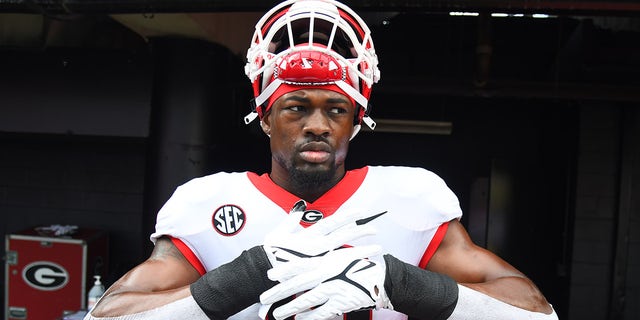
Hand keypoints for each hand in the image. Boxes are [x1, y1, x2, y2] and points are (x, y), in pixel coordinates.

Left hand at [260, 247, 391, 319]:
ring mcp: (333, 289)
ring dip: (290, 308)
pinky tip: (299, 319)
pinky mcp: (340, 303)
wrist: (379, 279)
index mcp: (326, 260)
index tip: (269, 275)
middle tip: (265, 298)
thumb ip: (321, 259)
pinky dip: (308, 317)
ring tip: (277, 314)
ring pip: (306, 300)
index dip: (283, 270)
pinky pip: (320, 312)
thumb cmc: (358, 266)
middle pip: (298, 284)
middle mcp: (327, 274)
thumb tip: (305, 261)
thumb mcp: (338, 256)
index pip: (300, 264)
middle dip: (279, 292)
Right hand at [262, 200, 377, 270]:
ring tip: (376, 245)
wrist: (263, 273)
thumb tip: (301, 205)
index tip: (361, 211)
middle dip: (360, 231)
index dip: (348, 216)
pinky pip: (338, 267)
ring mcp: (318, 261)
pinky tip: (361, 261)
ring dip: (361, 248)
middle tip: (374, 228)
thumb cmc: (270, 253)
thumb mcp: (278, 233)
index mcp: (308, 235)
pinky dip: (350, 264)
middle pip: (343, 236)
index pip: (332, 223)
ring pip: (344, 252)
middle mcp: (316, 247)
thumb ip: (292, 218)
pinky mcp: (318, 273)